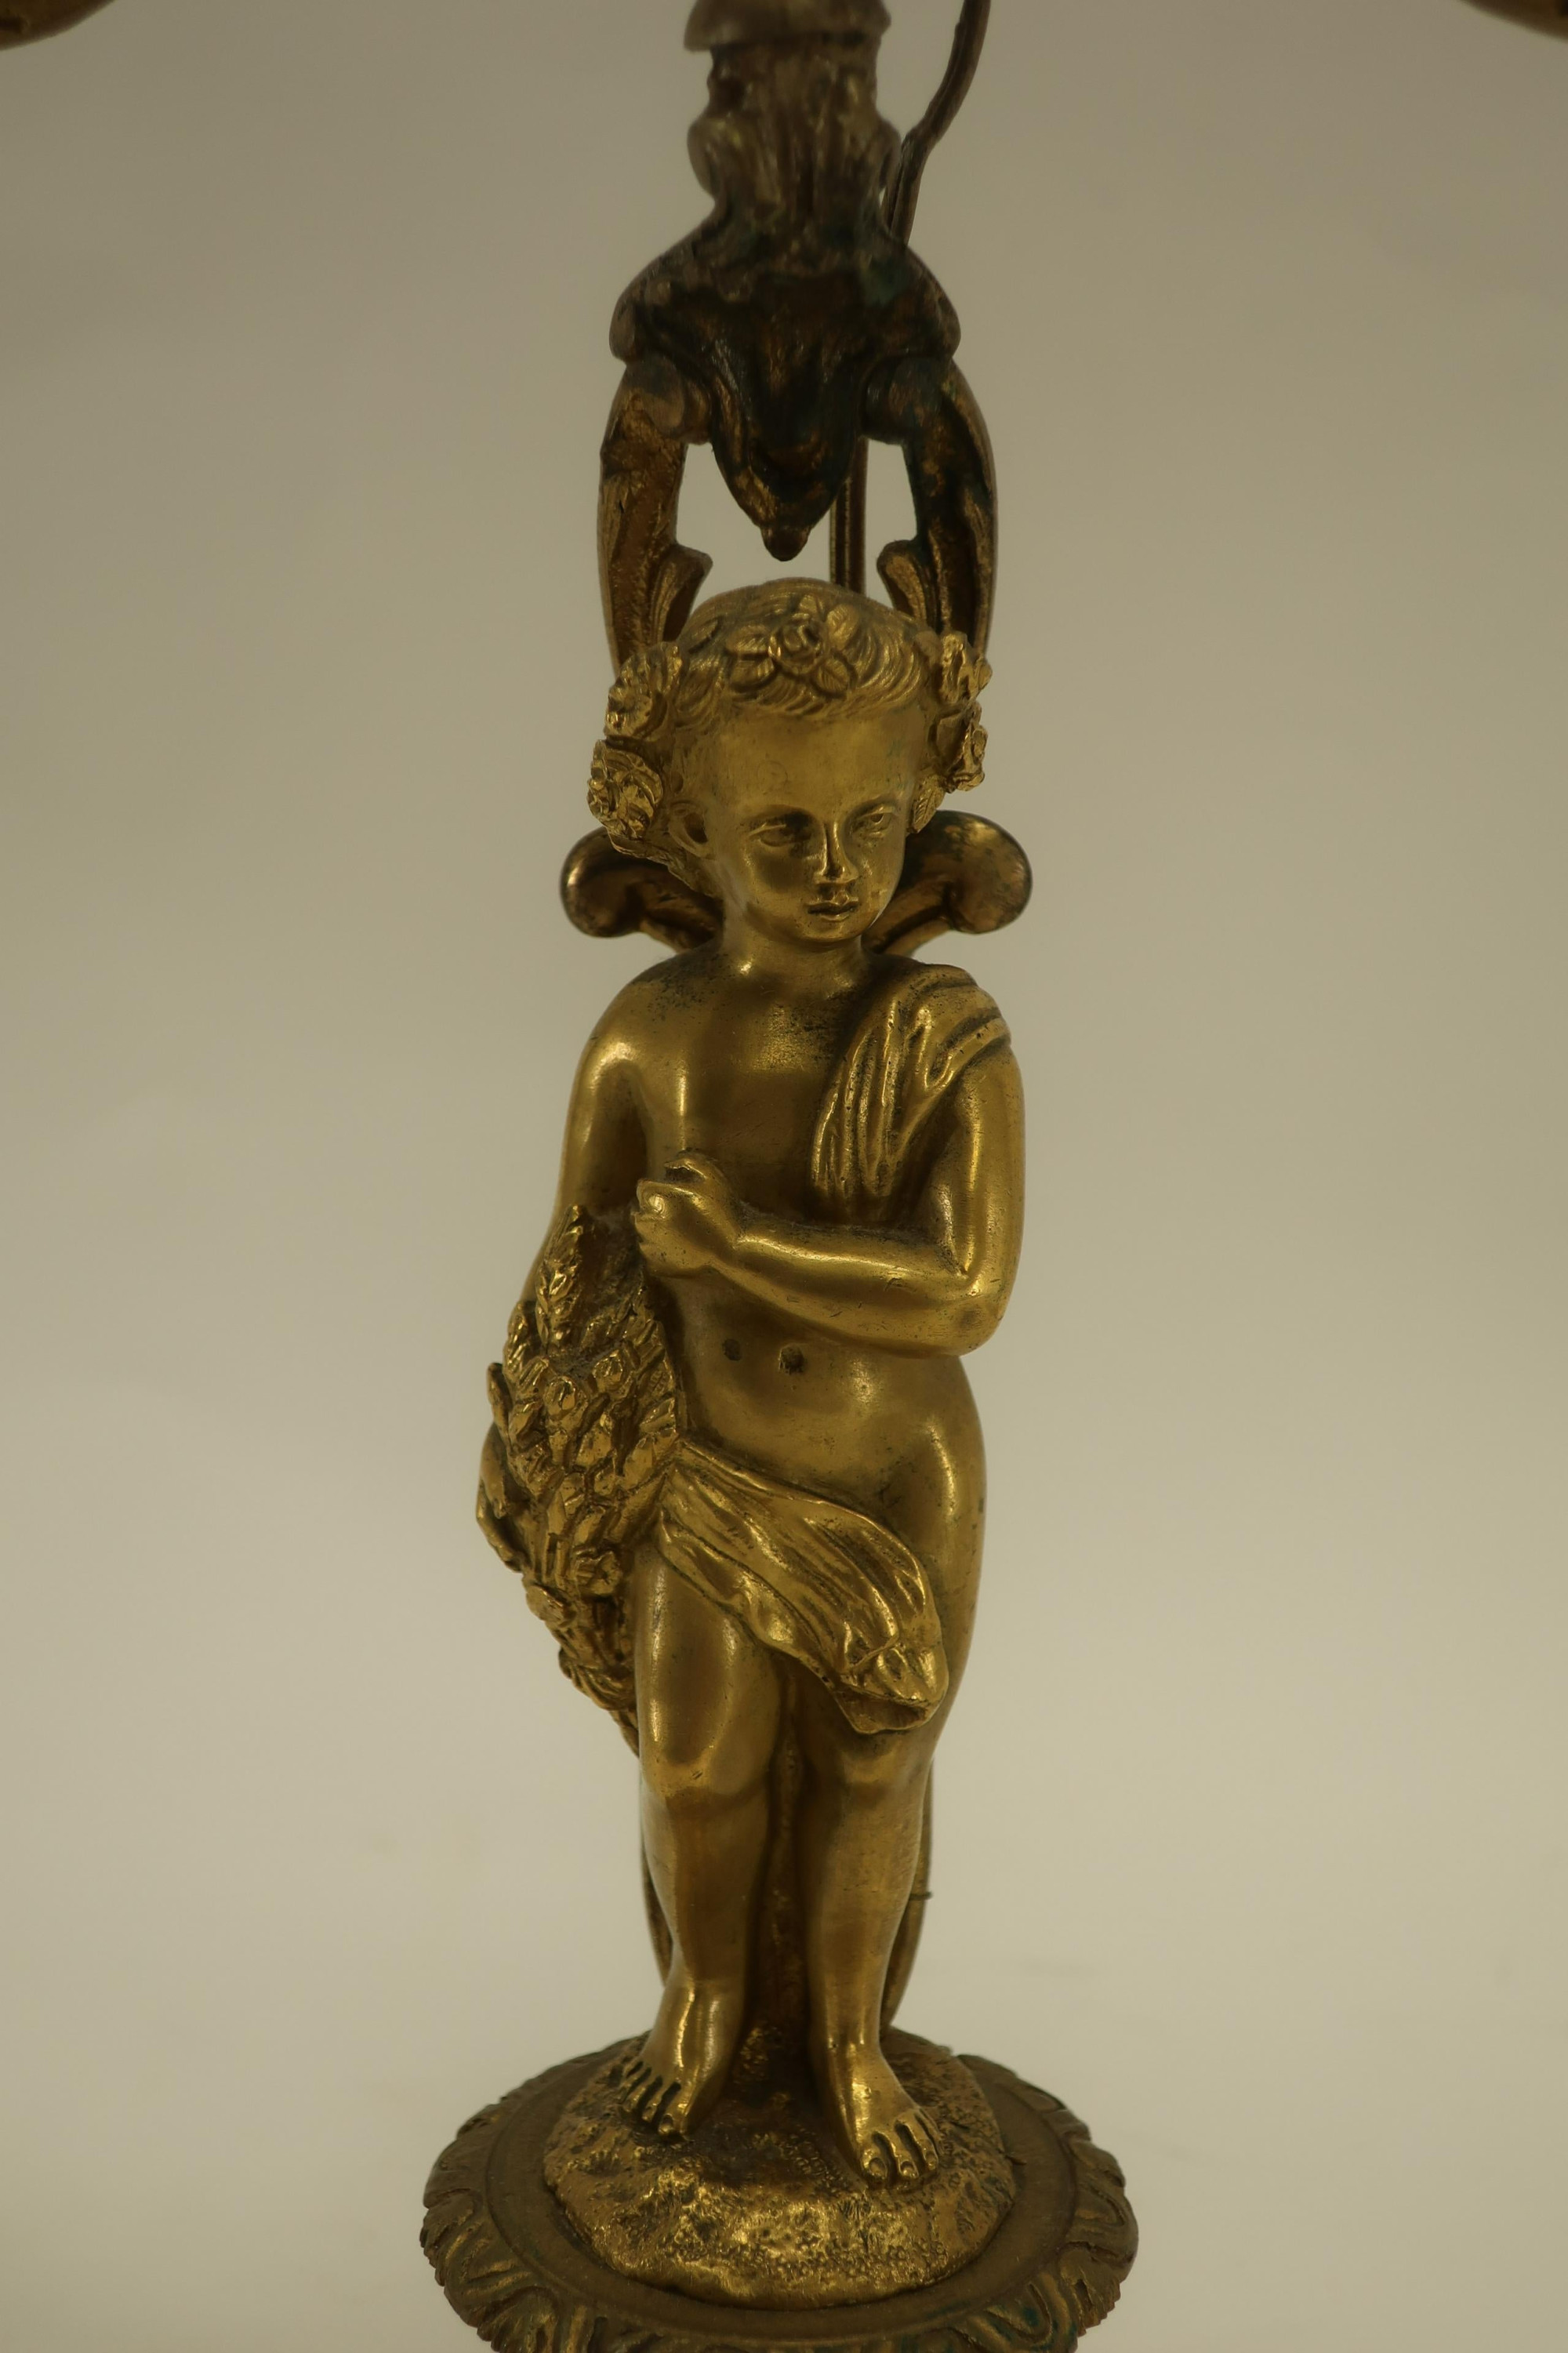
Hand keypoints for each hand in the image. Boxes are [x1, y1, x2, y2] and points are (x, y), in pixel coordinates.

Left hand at [633, 1153, 741, 1280]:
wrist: (735, 1251)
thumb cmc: (724, 1210)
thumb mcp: (712, 1174)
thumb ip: (687, 1160)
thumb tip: (667, 1165)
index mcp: (656, 1198)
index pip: (643, 1187)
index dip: (658, 1187)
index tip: (673, 1193)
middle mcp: (647, 1222)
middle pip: (639, 1210)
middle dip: (653, 1208)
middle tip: (678, 1212)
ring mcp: (650, 1246)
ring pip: (643, 1232)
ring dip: (654, 1228)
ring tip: (680, 1230)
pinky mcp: (656, 1266)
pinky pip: (650, 1252)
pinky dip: (660, 1248)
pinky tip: (680, 1245)